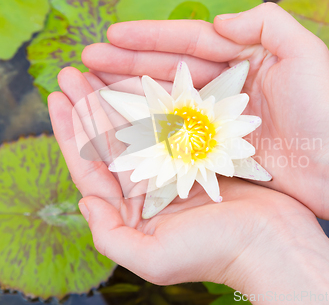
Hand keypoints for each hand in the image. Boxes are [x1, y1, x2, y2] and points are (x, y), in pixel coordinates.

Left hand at [48, 69, 328, 297]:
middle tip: (72, 71)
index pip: (89, 167)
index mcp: (132, 211)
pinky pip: (167, 121)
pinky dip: (152, 100)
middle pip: (108, 141)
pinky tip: (139, 79)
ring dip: (115, 98)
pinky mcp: (198, 154)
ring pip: (135, 126)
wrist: (272, 242)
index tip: (56, 97)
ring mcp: (173, 168)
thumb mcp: (154, 259)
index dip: (69, 132)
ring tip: (97, 69)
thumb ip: (110, 237)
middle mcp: (148, 188)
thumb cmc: (216, 253)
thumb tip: (85, 201)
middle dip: (88, 106)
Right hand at [81, 2, 328, 220]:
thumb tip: (218, 22)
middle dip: (124, 64)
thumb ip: (263, 22)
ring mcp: (218, 116)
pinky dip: (145, 125)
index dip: (146, 36)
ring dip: (126, 92)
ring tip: (90, 87)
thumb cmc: (325, 108)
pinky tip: (119, 122)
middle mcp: (225, 83)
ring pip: (162, 99)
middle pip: (165, 68)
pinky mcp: (216, 146)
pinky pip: (172, 131)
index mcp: (242, 56)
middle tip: (84, 61)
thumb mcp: (303, 50)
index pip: (185, 40)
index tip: (109, 34)